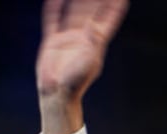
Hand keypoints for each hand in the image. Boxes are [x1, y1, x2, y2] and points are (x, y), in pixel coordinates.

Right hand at [36, 0, 128, 133]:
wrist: (59, 92)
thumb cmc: (76, 81)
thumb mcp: (89, 61)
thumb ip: (92, 42)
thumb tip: (93, 26)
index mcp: (96, 43)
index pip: (107, 21)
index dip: (114, 9)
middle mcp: (83, 38)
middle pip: (90, 13)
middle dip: (96, 0)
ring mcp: (68, 38)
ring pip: (73, 13)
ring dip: (76, 1)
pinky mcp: (53, 41)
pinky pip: (53, 21)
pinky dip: (54, 9)